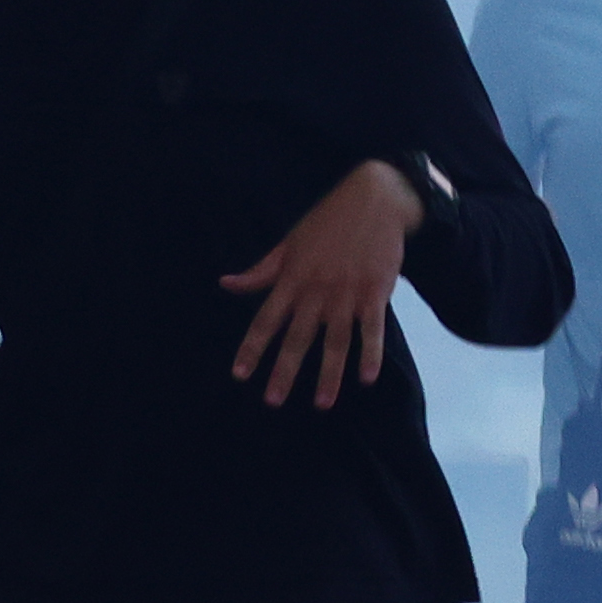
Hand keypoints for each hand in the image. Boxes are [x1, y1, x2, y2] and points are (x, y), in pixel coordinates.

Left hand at [221, 161, 422, 409]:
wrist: (375, 198)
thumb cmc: (327, 221)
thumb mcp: (288, 243)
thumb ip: (260, 271)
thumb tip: (226, 284)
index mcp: (291, 279)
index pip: (265, 320)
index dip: (252, 348)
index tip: (240, 375)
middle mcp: (316, 290)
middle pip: (297, 338)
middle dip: (284, 371)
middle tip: (273, 401)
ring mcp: (347, 293)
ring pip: (335, 341)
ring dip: (328, 375)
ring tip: (321, 404)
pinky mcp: (375, 292)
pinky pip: (372, 330)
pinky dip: (370, 354)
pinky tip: (366, 379)